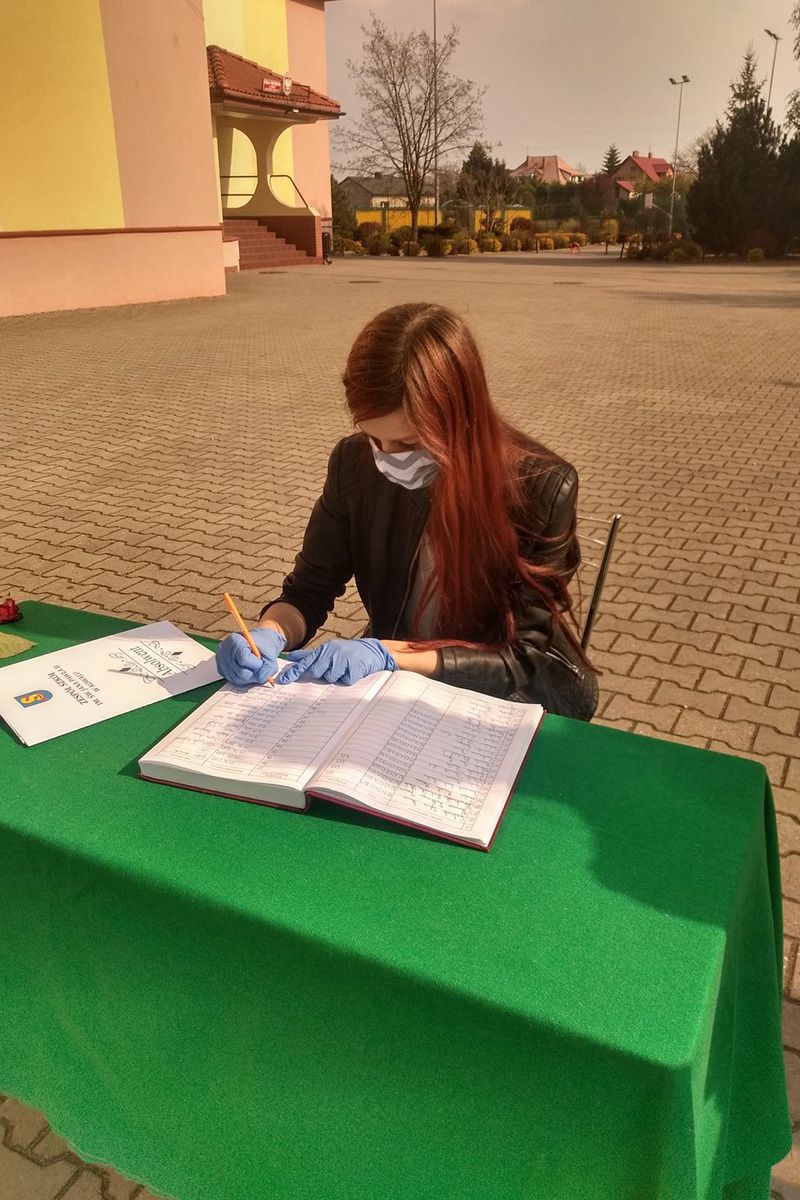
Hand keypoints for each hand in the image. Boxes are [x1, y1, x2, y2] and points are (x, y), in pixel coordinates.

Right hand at [215, 627, 285, 686]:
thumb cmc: (262, 645)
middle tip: (260, 667)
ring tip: (255, 668)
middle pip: (240, 671)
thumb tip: (262, 678)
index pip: (244, 659)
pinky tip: (248, 670)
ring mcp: (221, 661)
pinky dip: (244, 679)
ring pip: (237, 678)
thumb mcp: (270, 652)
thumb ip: (268, 666)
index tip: (262, 662)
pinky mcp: (221, 669)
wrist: (256, 644)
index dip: (256, 664)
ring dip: (250, 677)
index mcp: (235, 640)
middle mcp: (224, 650)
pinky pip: (234, 680)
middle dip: (254, 673)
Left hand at [278, 638, 397, 685]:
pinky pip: (345, 682)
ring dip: (337, 678)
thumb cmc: (346, 653)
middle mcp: (332, 653)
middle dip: (323, 675)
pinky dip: (348, 680)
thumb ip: (308, 655)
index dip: (294, 672)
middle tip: (333, 669)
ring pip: (331, 678)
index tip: (282, 681)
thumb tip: (290, 656)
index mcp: (324, 650)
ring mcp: (343, 660)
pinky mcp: (354, 668)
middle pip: (317, 673)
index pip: (305, 663)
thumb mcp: (327, 650)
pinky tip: (352, 672)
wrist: (372, 650)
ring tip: (345, 669)